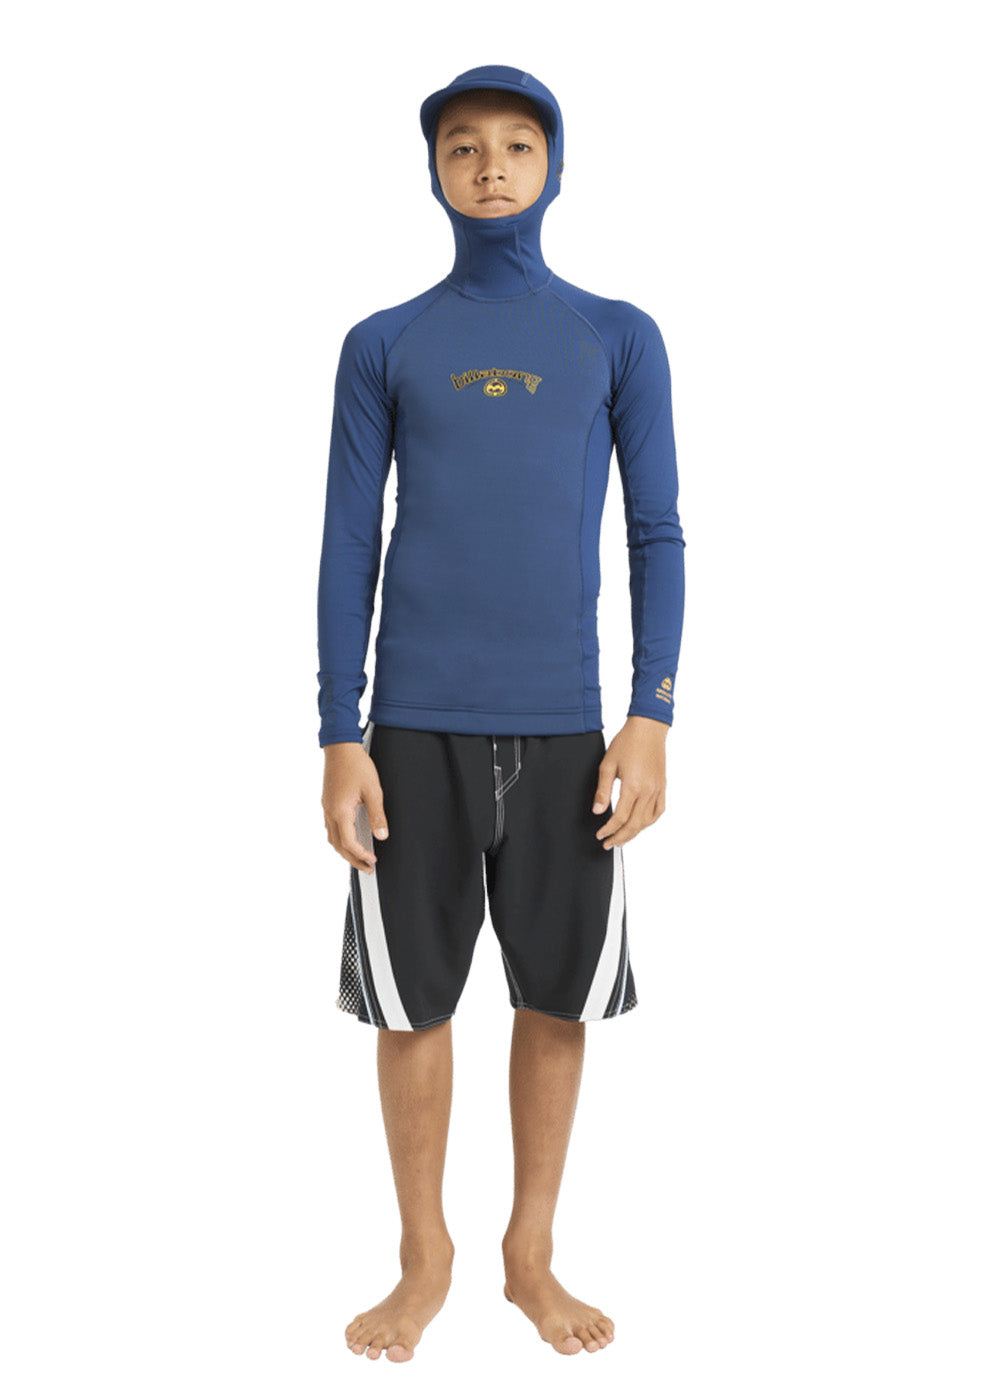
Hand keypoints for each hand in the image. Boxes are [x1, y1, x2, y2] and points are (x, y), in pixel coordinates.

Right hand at [322, 743, 389, 873]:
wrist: (340, 746)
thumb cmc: (356, 764)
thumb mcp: (373, 790)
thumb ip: (378, 815)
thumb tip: (381, 836)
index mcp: (340, 811)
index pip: (349, 843)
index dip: (361, 855)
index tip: (373, 860)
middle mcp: (330, 811)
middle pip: (338, 845)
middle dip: (352, 859)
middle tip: (367, 867)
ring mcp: (327, 807)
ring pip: (332, 837)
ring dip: (345, 850)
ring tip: (359, 857)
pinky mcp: (328, 802)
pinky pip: (331, 827)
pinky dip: (340, 838)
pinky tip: (351, 837)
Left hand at [591, 716, 668, 848]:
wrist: (648, 729)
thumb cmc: (627, 742)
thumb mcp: (607, 764)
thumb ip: (603, 790)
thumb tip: (598, 811)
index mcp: (633, 786)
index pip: (620, 817)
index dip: (609, 829)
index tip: (600, 835)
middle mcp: (648, 791)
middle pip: (634, 824)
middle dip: (620, 837)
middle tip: (608, 844)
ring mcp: (657, 789)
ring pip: (647, 821)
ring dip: (634, 833)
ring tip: (622, 838)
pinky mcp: (662, 786)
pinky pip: (658, 811)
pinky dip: (649, 822)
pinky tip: (641, 825)